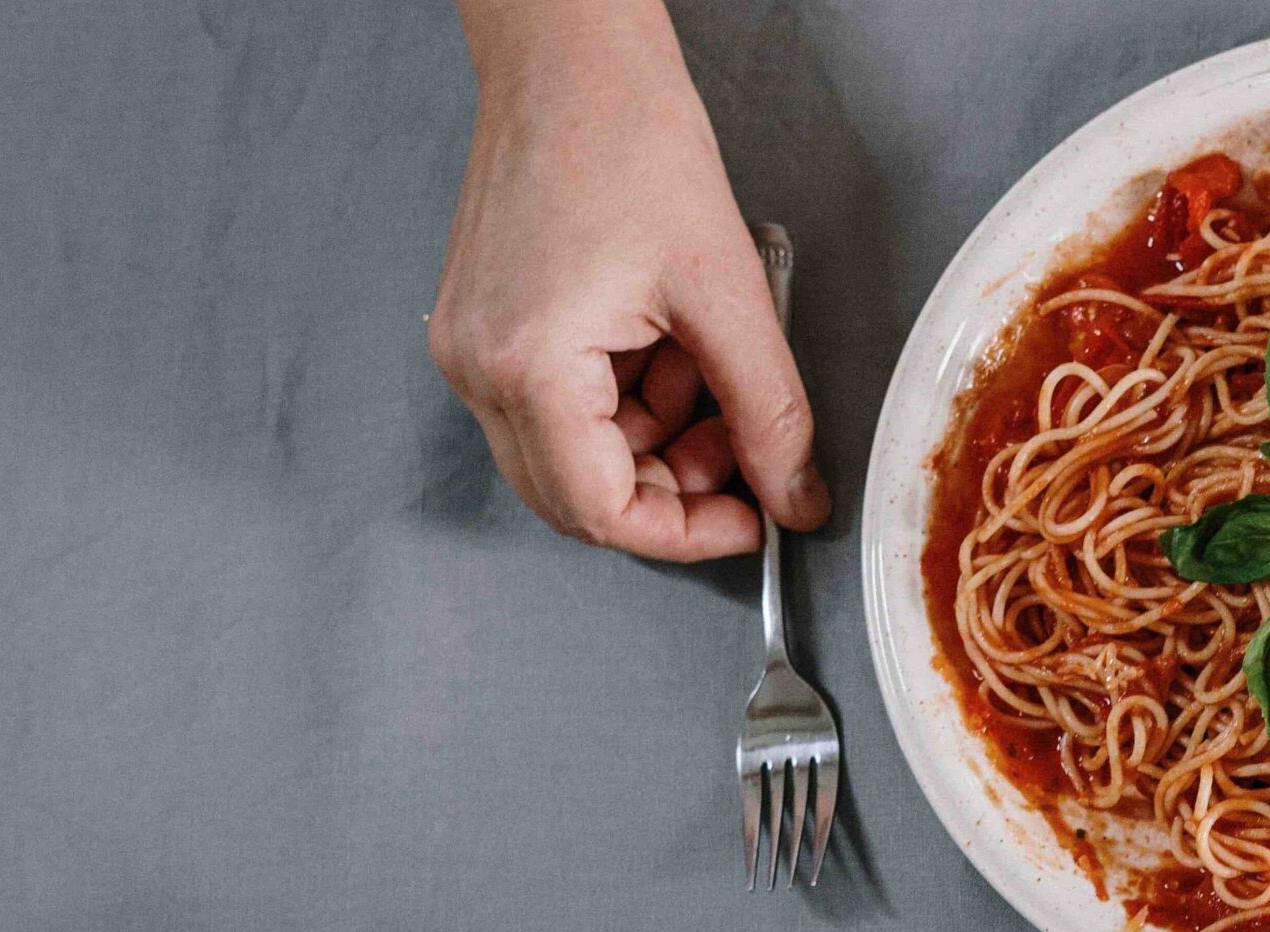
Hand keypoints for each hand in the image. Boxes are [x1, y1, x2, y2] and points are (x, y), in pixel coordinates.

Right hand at [428, 0, 825, 560]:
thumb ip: (770, 414)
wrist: (571, 61)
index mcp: (527, 366)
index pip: (602, 512)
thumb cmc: (630, 141)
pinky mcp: (485, 328)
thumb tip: (796, 497)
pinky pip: (559, 404)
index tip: (752, 519)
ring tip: (706, 363)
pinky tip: (667, 343)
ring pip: (574, 453)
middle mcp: (479, 369)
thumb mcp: (730, 293)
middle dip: (674, 487)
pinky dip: (626, 397)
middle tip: (743, 446)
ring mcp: (472, 350)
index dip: (687, 533)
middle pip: (579, 496)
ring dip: (656, 436)